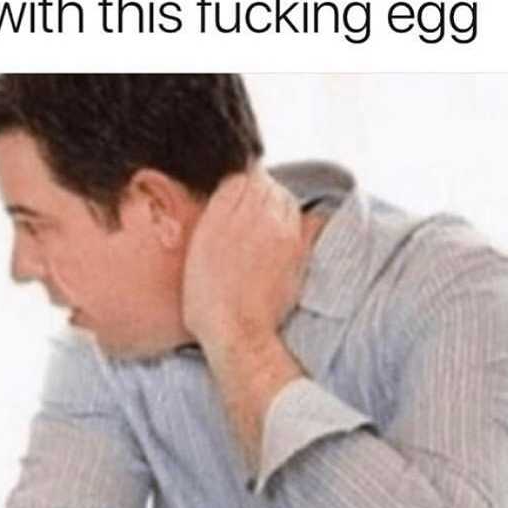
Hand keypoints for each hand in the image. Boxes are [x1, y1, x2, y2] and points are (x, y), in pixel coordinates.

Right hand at [182, 169, 305, 364]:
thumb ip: (219, 209)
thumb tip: (235, 184)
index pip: (242, 177)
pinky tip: (286, 229)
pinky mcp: (298, 250)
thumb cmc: (208, 295)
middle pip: (266, 184)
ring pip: (286, 198)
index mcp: (226, 213)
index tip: (235, 191)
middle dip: (258, 189)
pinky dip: (297, 218)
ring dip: (277, 201)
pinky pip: (307, 219)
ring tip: (264, 218)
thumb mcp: (200, 245)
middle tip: (248, 204)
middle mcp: (258, 217)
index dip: (239, 182)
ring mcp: (283, 232)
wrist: (236, 330)